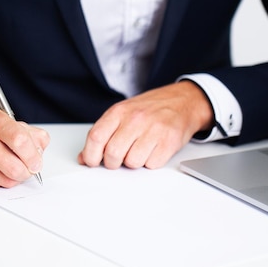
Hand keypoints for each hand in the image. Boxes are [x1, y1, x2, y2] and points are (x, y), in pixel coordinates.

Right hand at [0, 107, 49, 187]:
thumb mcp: (6, 122)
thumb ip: (29, 134)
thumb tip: (40, 151)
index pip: (21, 140)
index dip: (34, 155)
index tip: (37, 162)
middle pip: (16, 167)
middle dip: (27, 171)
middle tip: (27, 168)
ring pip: (8, 180)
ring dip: (14, 177)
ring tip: (7, 166)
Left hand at [78, 81, 213, 168]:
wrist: (183, 101)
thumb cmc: (151, 109)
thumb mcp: (123, 113)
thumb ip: (103, 133)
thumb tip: (84, 157)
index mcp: (120, 111)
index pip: (96, 137)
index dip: (90, 155)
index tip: (92, 162)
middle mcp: (136, 119)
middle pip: (113, 154)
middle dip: (113, 163)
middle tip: (119, 159)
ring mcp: (154, 130)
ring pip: (132, 163)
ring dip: (134, 162)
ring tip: (140, 149)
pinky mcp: (169, 142)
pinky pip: (151, 165)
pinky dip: (151, 162)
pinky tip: (154, 149)